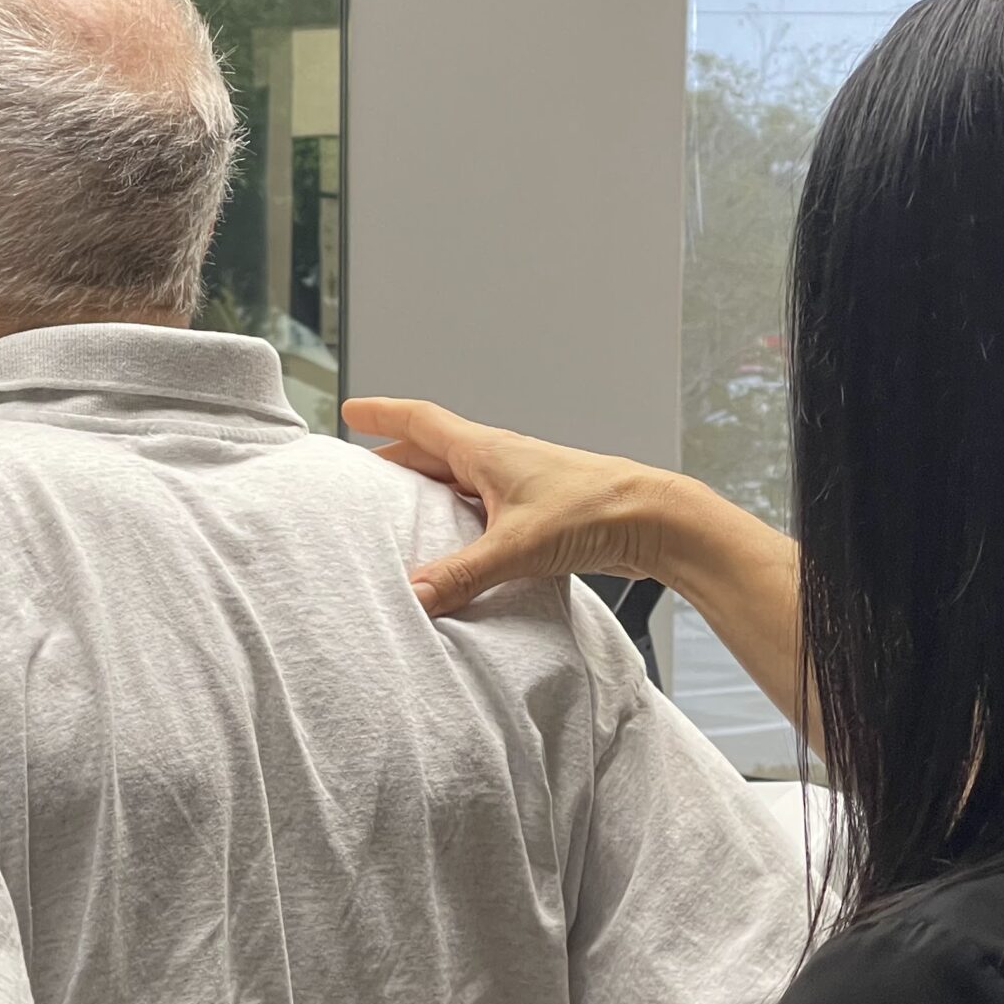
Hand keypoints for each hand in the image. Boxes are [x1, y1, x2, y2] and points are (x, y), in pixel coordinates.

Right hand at [341, 396, 680, 615]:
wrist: (653, 519)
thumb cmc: (594, 510)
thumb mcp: (518, 545)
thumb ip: (463, 573)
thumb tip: (414, 595)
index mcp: (486, 450)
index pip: (421, 421)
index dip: (382, 414)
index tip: (350, 408)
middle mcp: (500, 461)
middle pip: (434, 451)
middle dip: (395, 458)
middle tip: (362, 472)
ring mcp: (519, 485)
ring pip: (459, 479)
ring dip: (428, 489)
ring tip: (399, 509)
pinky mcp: (538, 513)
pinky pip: (483, 508)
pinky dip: (459, 518)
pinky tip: (456, 543)